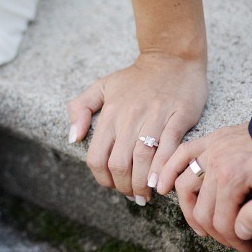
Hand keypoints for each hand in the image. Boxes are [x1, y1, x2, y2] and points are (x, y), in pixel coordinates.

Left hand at [68, 53, 206, 204]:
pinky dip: (163, 168)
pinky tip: (161, 184)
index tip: (112, 185)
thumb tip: (73, 137)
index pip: (96, 157)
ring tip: (146, 194)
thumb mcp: (100, 87)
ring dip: (142, 183)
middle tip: (132, 194)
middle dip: (124, 186)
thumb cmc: (135, 78)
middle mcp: (128, 117)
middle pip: (119, 164)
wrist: (172, 57)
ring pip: (142, 158)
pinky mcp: (178, 115)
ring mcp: (154, 116)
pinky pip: (169, 147)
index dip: (102, 179)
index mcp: (109, 114)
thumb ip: (79, 109)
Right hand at [157, 124, 251, 251]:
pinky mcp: (211, 140)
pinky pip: (181, 155)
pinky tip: (163, 187)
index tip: (251, 250)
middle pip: (202, 210)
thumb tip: (239, 233)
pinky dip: (169, 172)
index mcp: (233, 178)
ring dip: (190, 211)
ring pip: (185, 187)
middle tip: (235, 243)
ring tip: (204, 228)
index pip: (222, 221)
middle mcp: (215, 164)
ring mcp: (210, 150)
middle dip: (217, 233)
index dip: (235, 241)